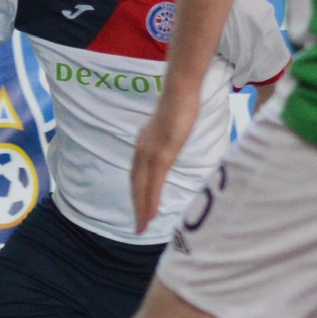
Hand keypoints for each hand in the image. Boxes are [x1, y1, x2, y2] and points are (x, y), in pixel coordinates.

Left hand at [129, 93, 198, 232]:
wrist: (180, 90)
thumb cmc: (181, 102)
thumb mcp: (171, 123)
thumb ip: (169, 135)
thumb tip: (173, 139)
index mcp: (144, 142)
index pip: (137, 173)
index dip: (138, 192)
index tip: (140, 208)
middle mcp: (142, 149)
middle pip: (136, 184)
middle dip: (137, 206)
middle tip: (139, 227)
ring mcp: (150, 152)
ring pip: (142, 187)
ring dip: (142, 209)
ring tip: (143, 226)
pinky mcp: (161, 154)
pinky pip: (154, 183)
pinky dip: (151, 200)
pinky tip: (152, 213)